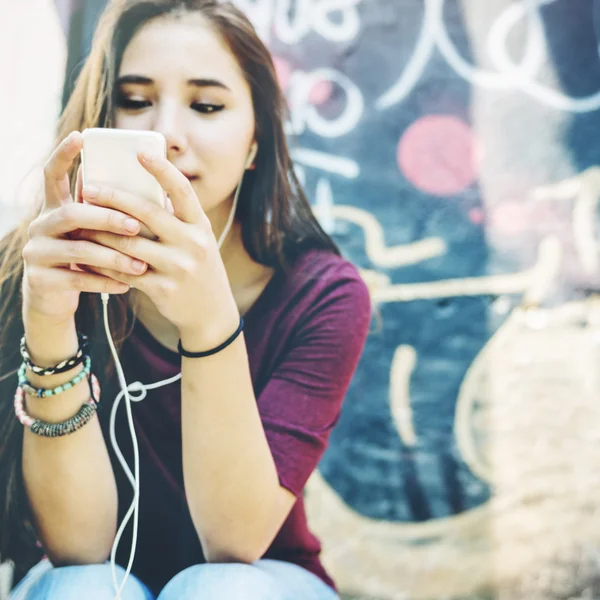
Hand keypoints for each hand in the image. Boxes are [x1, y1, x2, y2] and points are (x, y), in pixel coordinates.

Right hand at [21, 131, 148, 327]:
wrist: (56, 299)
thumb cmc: (85, 258)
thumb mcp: (90, 232)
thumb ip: (105, 210)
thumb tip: (147, 184)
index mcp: (54, 208)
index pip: (53, 174)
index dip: (63, 154)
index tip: (81, 136)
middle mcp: (40, 225)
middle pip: (70, 213)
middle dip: (106, 218)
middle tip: (135, 225)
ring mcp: (36, 252)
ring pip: (77, 249)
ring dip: (113, 256)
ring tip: (141, 264)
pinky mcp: (41, 280)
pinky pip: (77, 279)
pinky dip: (105, 281)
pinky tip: (128, 285)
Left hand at [75, 152, 239, 346]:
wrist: (212, 313)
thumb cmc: (198, 269)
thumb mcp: (197, 241)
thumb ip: (175, 220)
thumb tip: (136, 192)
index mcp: (200, 226)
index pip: (182, 191)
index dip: (162, 170)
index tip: (139, 153)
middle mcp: (192, 243)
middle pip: (147, 213)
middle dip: (114, 198)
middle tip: (88, 189)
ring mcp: (179, 267)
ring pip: (129, 243)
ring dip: (100, 232)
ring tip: (79, 222)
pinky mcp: (164, 289)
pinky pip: (125, 271)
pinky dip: (103, 263)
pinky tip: (88, 256)